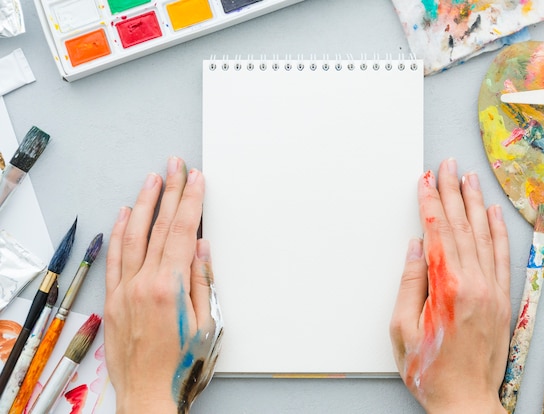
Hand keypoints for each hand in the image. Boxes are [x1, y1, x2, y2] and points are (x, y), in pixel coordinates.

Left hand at [104, 157, 222, 413]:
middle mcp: (143, 283)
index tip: (196, 179)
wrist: (148, 392)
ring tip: (153, 179)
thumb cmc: (181, 363)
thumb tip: (200, 246)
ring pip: (134, 236)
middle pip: (158, 227)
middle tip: (175, 165)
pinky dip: (120, 233)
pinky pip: (116, 258)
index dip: (190, 201)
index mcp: (169, 287)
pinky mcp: (114, 298)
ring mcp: (126, 289)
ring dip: (145, 204)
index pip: (181, 232)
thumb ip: (201, 280)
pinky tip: (126, 214)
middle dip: (170, 191)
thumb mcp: (206, 323)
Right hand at [389, 158, 509, 413]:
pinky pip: (502, 256)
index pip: (438, 233)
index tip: (425, 181)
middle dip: (452, 192)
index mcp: (447, 288)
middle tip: (448, 166)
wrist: (465, 399)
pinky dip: (498, 231)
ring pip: (483, 235)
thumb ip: (410, 282)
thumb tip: (416, 247)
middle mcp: (474, 283)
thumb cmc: (429, 367)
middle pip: (461, 227)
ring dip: (475, 203)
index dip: (430, 203)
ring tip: (469, 178)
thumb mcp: (402, 328)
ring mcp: (491, 290)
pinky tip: (493, 212)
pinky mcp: (502, 299)